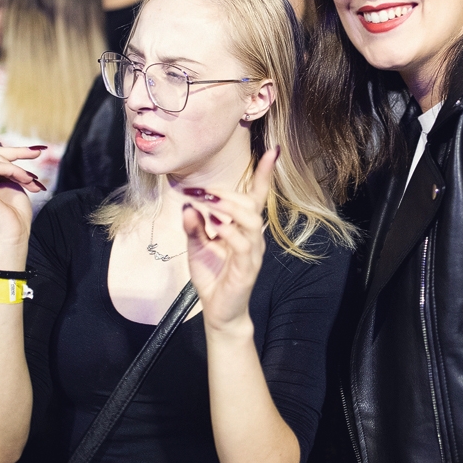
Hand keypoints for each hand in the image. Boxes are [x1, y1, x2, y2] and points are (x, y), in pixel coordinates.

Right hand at [0, 116, 45, 250]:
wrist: (14, 236)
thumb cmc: (14, 214)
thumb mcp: (11, 182)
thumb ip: (3, 165)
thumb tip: (1, 148)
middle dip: (15, 152)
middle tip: (38, 152)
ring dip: (19, 167)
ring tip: (33, 181)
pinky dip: (15, 171)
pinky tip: (26, 181)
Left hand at [182, 147, 277, 331]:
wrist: (219, 311)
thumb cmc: (212, 275)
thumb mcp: (197, 245)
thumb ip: (194, 225)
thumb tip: (189, 205)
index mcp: (244, 227)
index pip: (257, 196)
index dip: (265, 174)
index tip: (272, 150)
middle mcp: (253, 237)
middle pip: (249, 204)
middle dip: (225, 193)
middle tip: (198, 191)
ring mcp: (252, 252)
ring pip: (250, 220)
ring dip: (227, 208)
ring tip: (207, 204)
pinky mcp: (247, 268)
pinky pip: (243, 244)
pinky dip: (229, 232)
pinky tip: (215, 228)